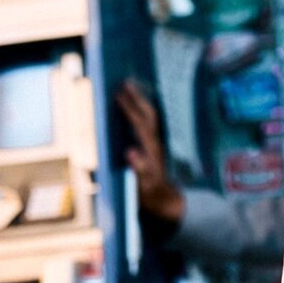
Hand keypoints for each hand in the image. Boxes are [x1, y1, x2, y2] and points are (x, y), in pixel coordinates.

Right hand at [116, 80, 185, 223]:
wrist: (164, 200)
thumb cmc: (151, 194)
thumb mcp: (144, 185)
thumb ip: (139, 169)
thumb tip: (130, 151)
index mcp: (151, 149)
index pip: (139, 123)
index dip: (129, 108)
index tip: (118, 94)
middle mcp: (155, 142)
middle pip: (147, 114)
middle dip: (137, 98)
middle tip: (125, 82)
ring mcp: (155, 142)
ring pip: (150, 115)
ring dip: (140, 100)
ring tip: (129, 86)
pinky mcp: (153, 144)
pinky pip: (147, 121)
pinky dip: (141, 109)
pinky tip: (134, 103)